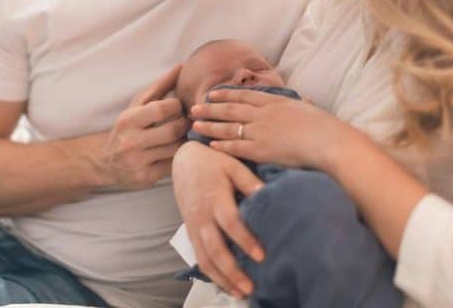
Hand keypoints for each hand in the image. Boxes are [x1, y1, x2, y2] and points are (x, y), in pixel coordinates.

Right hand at [97, 65, 190, 189]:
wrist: (105, 162)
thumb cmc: (128, 127)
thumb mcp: (137, 105)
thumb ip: (160, 86)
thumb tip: (182, 66)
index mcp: (128, 120)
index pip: (163, 109)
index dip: (178, 106)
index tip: (179, 107)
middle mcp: (130, 141)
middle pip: (173, 130)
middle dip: (184, 124)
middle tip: (186, 122)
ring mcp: (137, 162)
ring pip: (176, 149)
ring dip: (184, 141)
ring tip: (183, 135)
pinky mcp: (145, 178)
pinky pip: (173, 165)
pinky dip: (178, 157)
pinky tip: (176, 151)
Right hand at [172, 141, 264, 299]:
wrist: (184, 160)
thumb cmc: (213, 162)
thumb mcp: (233, 165)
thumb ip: (249, 181)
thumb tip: (268, 195)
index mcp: (215, 199)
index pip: (230, 224)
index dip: (245, 240)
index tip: (261, 256)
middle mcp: (202, 216)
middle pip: (214, 249)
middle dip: (231, 271)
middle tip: (249, 288)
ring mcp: (194, 226)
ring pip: (204, 258)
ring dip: (221, 278)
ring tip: (239, 293)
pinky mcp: (190, 231)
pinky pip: (198, 256)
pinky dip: (211, 273)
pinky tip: (224, 283)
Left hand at [190, 88, 354, 172]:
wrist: (330, 142)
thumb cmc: (327, 128)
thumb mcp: (311, 110)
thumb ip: (303, 107)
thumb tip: (307, 102)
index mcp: (275, 102)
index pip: (245, 96)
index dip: (226, 94)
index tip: (212, 94)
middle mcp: (264, 114)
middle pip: (230, 109)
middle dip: (210, 108)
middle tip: (193, 108)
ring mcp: (261, 131)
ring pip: (228, 127)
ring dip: (210, 126)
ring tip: (194, 125)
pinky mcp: (261, 150)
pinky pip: (236, 147)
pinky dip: (222, 145)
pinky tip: (211, 145)